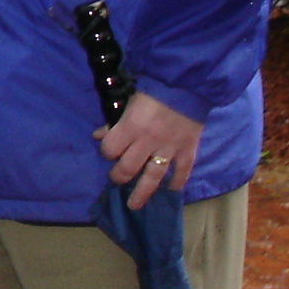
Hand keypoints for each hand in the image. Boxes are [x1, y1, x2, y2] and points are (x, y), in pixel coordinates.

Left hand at [94, 91, 202, 209]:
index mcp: (131, 127)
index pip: (110, 150)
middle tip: (118, 178)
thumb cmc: (155, 89)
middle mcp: (148, 141)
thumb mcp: (129, 101)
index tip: (109, 151)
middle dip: (119, 177)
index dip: (107, 152)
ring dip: (142, 193)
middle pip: (128, 169)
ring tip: (134, 205)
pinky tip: (172, 191)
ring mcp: (169, 148)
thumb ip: (115, 121)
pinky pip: (182, 172)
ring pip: (153, 177)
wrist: (189, 83)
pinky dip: (177, 183)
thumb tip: (98, 135)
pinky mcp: (188, 149)